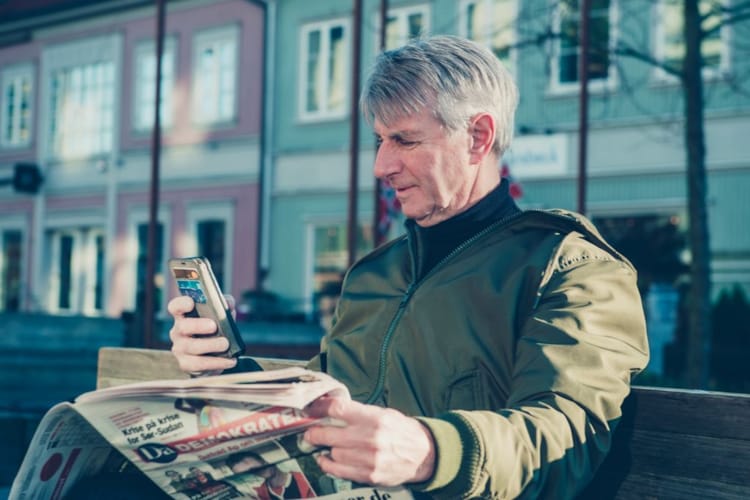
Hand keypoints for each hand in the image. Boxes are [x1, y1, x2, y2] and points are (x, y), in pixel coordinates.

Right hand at [167, 294, 237, 374]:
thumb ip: (224, 306)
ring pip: (192, 347)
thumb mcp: (220, 316)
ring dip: (211, 345)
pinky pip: (199, 364)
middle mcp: (178, 332)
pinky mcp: (186, 364)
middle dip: (198, 325)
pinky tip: (230, 360)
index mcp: (184, 316)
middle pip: (183, 327)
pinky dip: (216, 362)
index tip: (191, 302)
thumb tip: (229, 303)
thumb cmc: (214, 331)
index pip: (176, 307)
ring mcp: (180, 349)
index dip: (181, 304)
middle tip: (214, 326)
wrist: (213, 356)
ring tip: (226, 344)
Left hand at [302, 395, 434, 486]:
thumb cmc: (400, 430)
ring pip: (333, 453)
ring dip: (326, 449)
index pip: (338, 409)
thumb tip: (330, 408)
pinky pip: (339, 471)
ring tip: (325, 445)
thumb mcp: (383, 413)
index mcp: (374, 418)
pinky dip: (329, 465)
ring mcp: (369, 459)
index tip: (311, 409)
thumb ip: (358, 412)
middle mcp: (371, 438)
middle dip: (315, 433)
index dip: (319, 408)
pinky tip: (327, 459)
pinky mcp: (369, 475)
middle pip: (329, 434)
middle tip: (310, 432)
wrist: (423, 454)